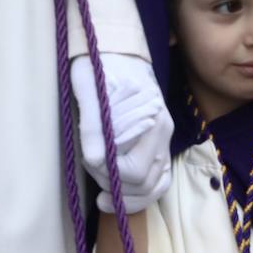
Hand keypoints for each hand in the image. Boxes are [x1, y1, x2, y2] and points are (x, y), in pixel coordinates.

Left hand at [71, 53, 173, 212]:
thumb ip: (93, 124)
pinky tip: (121, 197)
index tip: (88, 161)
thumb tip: (93, 159)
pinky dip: (142, 196)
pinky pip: (160, 182)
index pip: (131, 169)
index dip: (106, 173)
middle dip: (113, 184)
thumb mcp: (89, 88)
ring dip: (126, 195)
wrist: (118, 54)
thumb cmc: (100, 68)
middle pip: (142, 182)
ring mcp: (164, 141)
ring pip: (153, 187)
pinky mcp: (160, 148)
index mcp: (150, 118)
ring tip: (103, 193)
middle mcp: (163, 132)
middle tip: (91, 170)